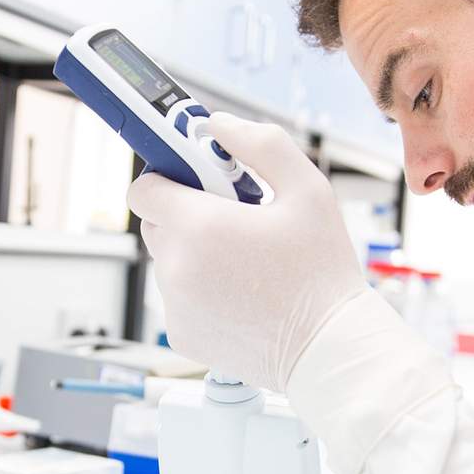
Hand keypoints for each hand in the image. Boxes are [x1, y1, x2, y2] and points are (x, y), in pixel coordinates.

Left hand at [127, 114, 368, 391]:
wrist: (329, 348)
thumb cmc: (322, 272)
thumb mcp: (307, 189)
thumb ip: (260, 144)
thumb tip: (216, 125)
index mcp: (199, 226)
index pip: (144, 188)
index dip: (169, 178)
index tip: (196, 181)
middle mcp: (177, 267)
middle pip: (156, 223)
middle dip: (187, 215)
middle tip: (234, 221)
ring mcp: (175, 305)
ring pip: (167, 261)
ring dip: (194, 253)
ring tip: (245, 263)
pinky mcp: (181, 334)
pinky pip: (178, 297)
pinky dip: (200, 290)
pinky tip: (241, 294)